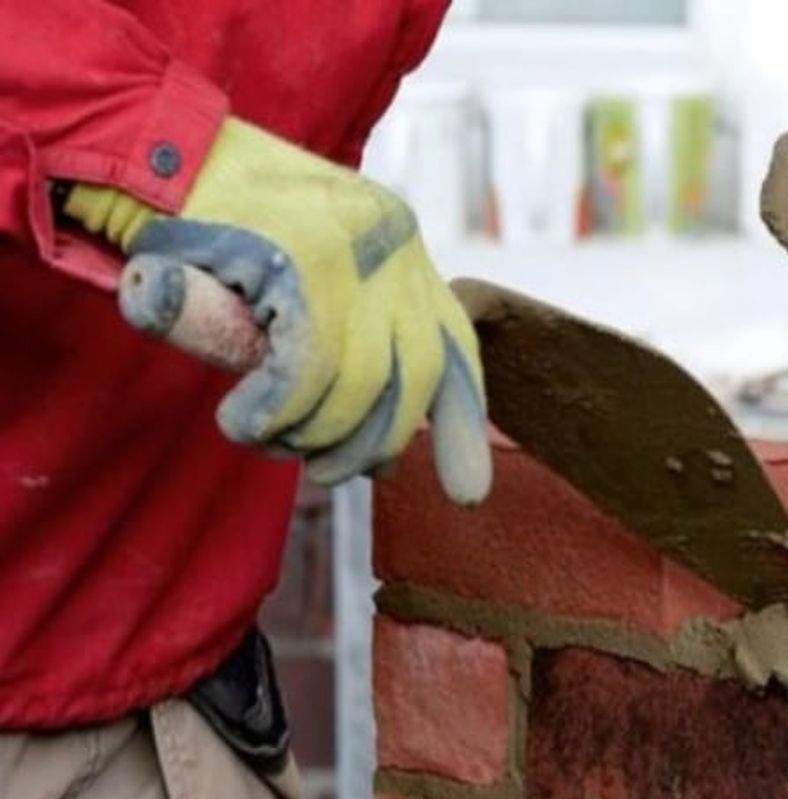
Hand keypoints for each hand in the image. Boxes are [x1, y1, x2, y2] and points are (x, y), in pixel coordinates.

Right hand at [65, 118, 490, 503]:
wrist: (154, 152)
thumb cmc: (222, 231)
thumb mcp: (304, 284)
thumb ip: (349, 348)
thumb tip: (389, 459)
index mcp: (404, 246)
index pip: (455, 347)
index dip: (461, 425)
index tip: (468, 491)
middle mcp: (394, 243)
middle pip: (418, 375)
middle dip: (378, 442)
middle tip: (329, 472)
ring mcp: (352, 247)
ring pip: (360, 382)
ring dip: (312, 432)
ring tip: (268, 439)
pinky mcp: (299, 257)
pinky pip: (307, 368)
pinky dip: (277, 411)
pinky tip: (245, 421)